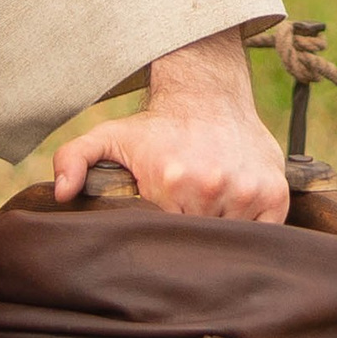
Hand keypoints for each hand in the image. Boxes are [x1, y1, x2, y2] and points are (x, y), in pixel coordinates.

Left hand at [53, 27, 289, 220]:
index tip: (156, 237)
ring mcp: (247, 191)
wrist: (209, 94)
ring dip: (219, 238)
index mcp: (170, 181)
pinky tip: (233, 217)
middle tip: (179, 232)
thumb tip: (61, 193)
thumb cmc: (158, 125)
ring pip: (229, 241)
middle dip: (187, 243)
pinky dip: (251, 233)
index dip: (158, 242)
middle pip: (197, 243)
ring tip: (206, 220)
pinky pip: (264, 234)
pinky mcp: (274, 194)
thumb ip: (74, 159)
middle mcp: (211, 187)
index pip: (164, 238)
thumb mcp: (109, 137)